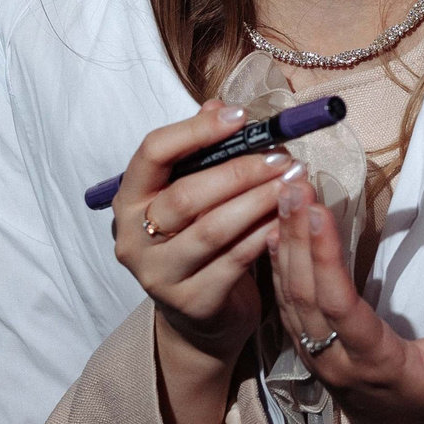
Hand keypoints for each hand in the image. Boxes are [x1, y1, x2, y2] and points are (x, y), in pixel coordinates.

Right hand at [111, 102, 289, 423]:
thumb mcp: (193, 194)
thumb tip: (221, 105)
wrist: (198, 318)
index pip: (152, 153)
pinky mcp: (192, 301)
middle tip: (284, 158)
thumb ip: (202, 151)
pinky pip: (235, 260)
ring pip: (213, 229)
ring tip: (295, 182)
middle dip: (241, 171)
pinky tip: (288, 218)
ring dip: (260, 201)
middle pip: (187, 194)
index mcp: (129, 200)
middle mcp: (133, 238)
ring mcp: (159, 274)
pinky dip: (265, 234)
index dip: (196, 130)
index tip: (240, 117)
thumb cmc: (196, 240)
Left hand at [270, 175, 423, 423]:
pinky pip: (287, 310)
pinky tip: (275, 237)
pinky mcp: (312, 357)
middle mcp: (336, 362)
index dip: (325, 258)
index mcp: (374, 363)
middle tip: (291, 186)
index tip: (317, 212)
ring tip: (280, 197)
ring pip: (289, 300)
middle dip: (296, 237)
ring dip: (283, 246)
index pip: (340, 305)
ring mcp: (319, 361)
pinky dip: (278, 271)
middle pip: (305, 295)